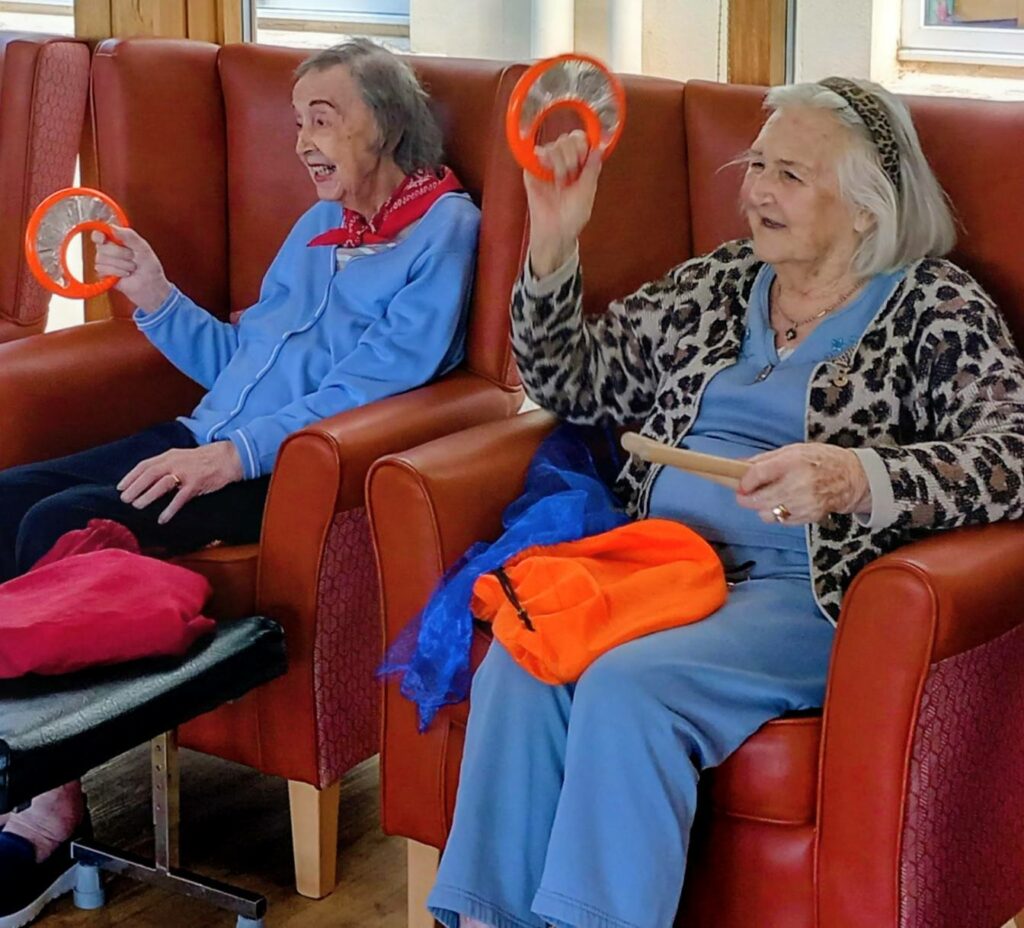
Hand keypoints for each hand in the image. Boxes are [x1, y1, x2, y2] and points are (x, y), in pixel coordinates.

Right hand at [93, 226, 171, 312]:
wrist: (151, 285)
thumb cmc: (149, 266)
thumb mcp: (143, 247)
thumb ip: (129, 236)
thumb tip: (112, 227)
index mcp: (117, 240)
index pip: (99, 233)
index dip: (98, 234)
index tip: (103, 238)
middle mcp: (108, 249)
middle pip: (101, 246)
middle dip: (120, 252)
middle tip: (132, 257)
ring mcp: (105, 262)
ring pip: (101, 258)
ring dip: (121, 264)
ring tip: (131, 268)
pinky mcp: (103, 274)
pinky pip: (102, 269)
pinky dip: (117, 272)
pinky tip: (125, 274)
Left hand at [118, 442, 243, 524]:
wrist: (228, 458)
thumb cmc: (205, 459)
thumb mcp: (182, 457)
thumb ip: (167, 465)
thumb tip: (150, 477)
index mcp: (169, 456)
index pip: (145, 465)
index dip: (130, 476)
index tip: (120, 487)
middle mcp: (175, 462)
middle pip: (149, 474)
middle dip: (134, 487)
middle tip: (124, 499)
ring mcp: (185, 473)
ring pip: (161, 484)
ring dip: (147, 496)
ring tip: (137, 506)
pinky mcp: (196, 484)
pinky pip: (179, 498)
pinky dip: (169, 509)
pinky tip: (162, 519)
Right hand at [524, 130, 601, 276]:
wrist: (554, 231)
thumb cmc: (571, 217)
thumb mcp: (588, 192)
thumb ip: (592, 169)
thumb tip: (598, 147)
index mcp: (580, 165)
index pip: (581, 140)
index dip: (584, 146)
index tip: (584, 161)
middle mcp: (563, 162)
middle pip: (568, 139)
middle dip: (573, 158)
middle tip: (572, 177)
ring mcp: (547, 165)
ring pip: (555, 145)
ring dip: (560, 164)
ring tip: (560, 183)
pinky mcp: (532, 170)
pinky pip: (537, 153)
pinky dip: (545, 160)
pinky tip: (548, 174)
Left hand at [735, 443, 870, 524]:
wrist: (852, 478)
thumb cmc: (822, 460)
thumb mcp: (793, 450)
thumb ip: (765, 459)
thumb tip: (739, 465)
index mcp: (793, 462)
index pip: (758, 473)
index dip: (744, 481)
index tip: (740, 484)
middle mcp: (798, 484)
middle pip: (759, 499)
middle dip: (746, 498)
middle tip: (744, 494)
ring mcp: (804, 503)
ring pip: (767, 514)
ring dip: (762, 507)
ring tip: (768, 498)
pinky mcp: (808, 516)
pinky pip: (781, 520)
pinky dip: (777, 513)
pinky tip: (784, 503)